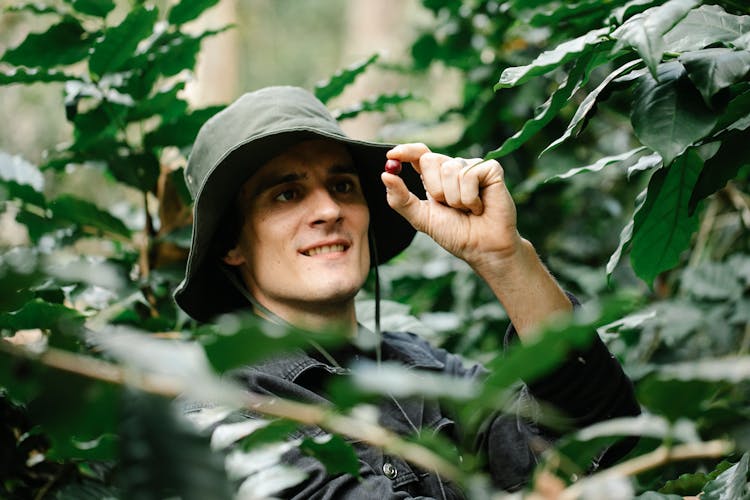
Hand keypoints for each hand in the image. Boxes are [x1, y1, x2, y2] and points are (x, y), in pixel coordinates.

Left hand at [381, 143, 522, 267]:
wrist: (482, 247)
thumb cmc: (455, 233)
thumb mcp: (421, 218)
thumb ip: (400, 199)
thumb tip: (385, 175)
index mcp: (434, 177)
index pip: (418, 154)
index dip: (405, 151)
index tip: (391, 156)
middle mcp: (452, 168)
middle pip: (429, 160)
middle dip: (434, 189)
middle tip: (448, 206)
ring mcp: (471, 167)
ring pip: (449, 169)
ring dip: (454, 198)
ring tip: (466, 209)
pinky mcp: (490, 169)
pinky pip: (469, 175)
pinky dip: (470, 198)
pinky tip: (479, 206)